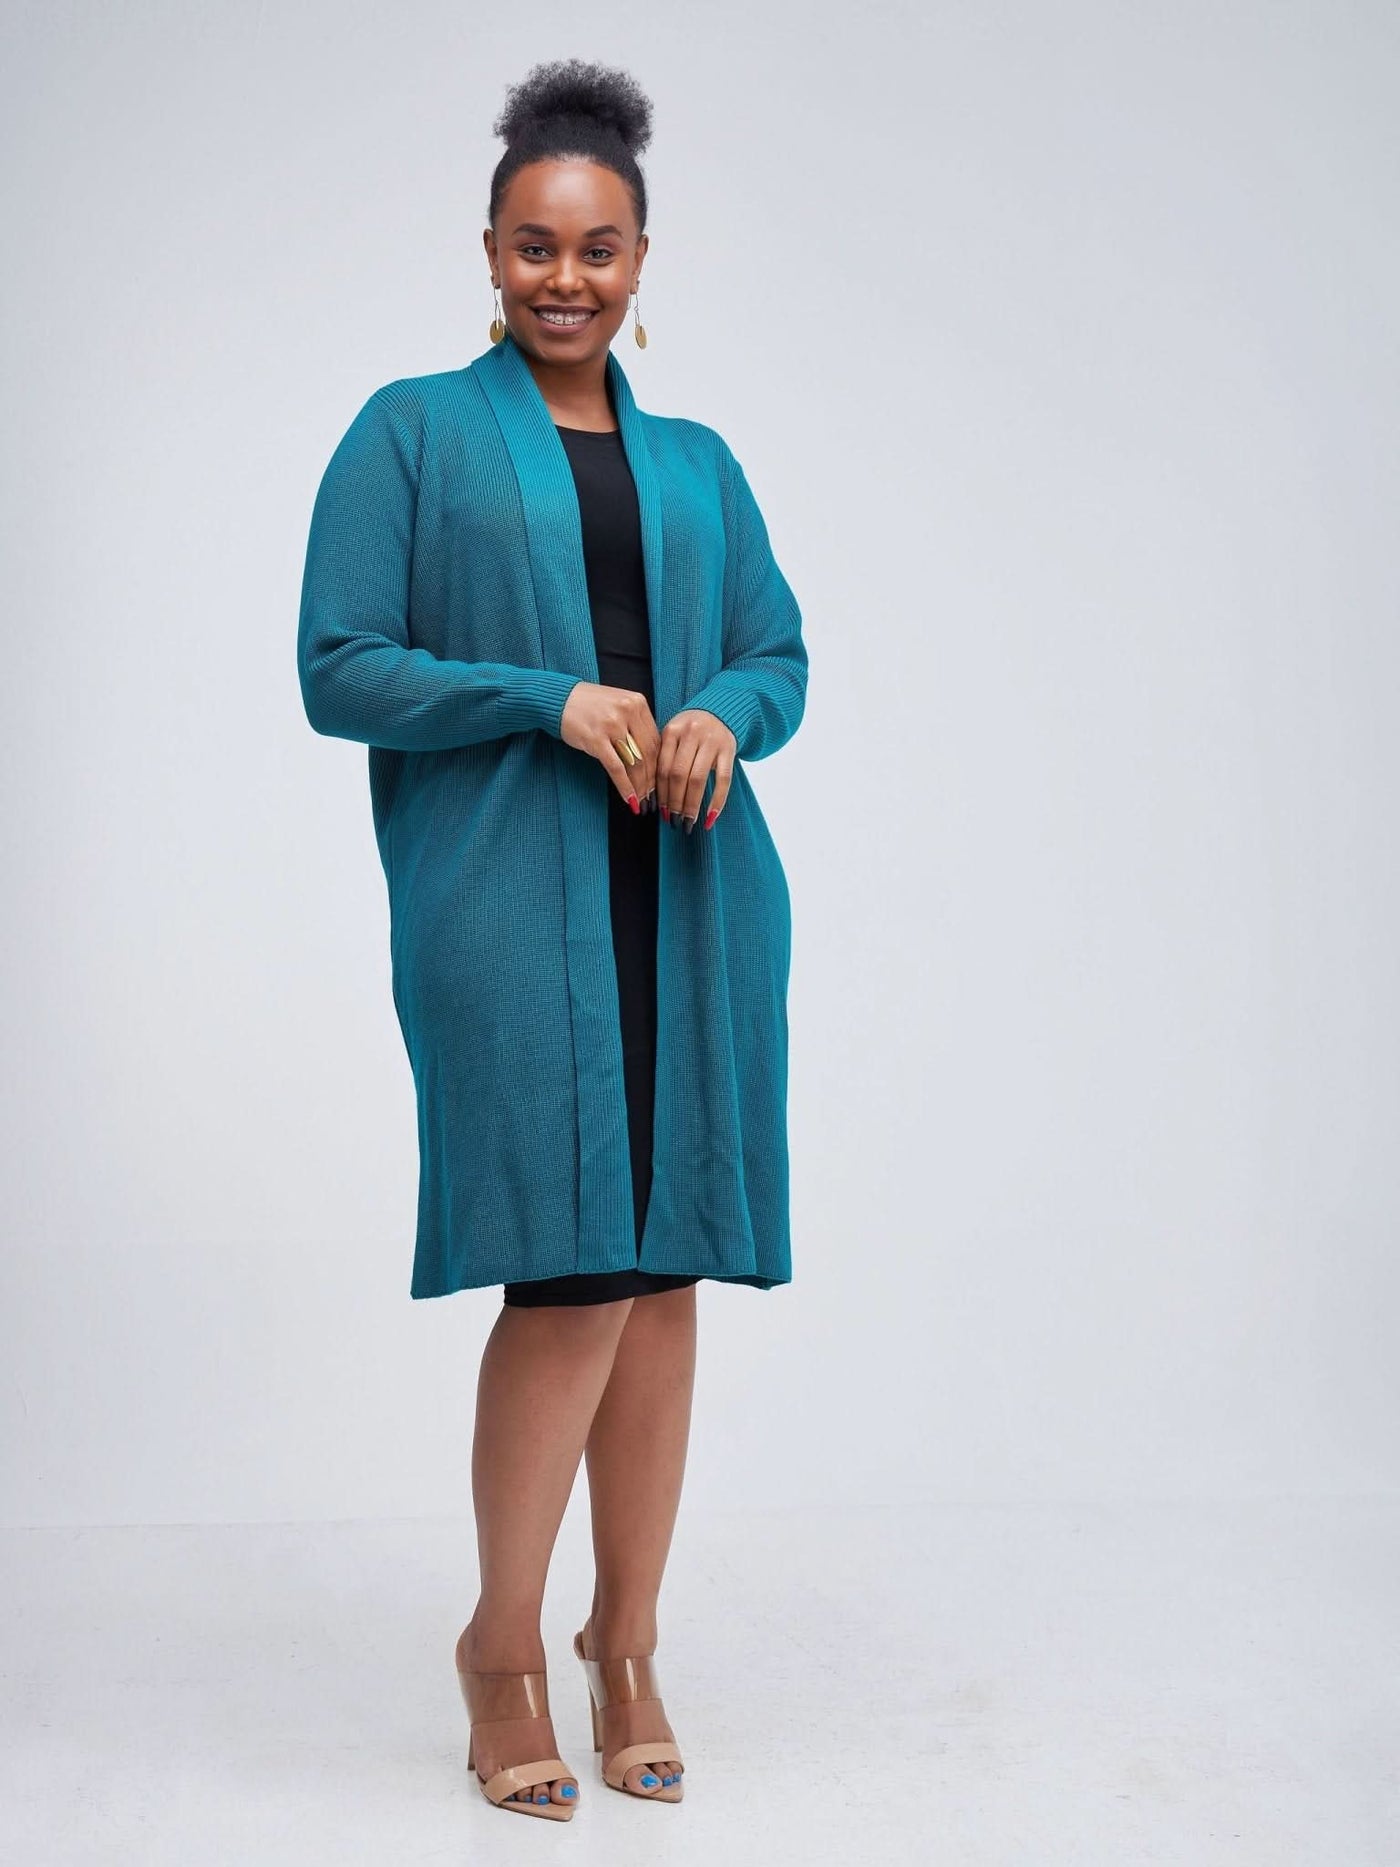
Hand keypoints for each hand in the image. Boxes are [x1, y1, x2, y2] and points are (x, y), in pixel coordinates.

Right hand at [559, 682, 658, 810]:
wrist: (559, 698)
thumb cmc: (590, 705)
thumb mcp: (619, 706)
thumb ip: (636, 725)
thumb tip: (651, 758)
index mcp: (638, 703)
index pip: (655, 740)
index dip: (659, 765)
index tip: (659, 781)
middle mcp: (628, 711)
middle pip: (648, 753)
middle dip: (651, 779)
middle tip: (652, 797)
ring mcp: (612, 724)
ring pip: (635, 762)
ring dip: (640, 786)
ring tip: (641, 801)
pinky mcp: (595, 738)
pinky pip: (616, 768)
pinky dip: (624, 786)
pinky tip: (629, 798)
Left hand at [656, 709, 735, 830]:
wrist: (720, 711)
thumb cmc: (691, 731)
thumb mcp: (674, 736)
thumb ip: (664, 758)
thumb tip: (654, 797)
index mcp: (672, 730)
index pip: (662, 768)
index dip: (660, 793)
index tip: (659, 812)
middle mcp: (691, 733)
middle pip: (678, 775)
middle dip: (674, 802)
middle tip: (673, 821)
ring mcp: (712, 741)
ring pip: (698, 779)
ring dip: (691, 804)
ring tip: (688, 821)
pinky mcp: (729, 749)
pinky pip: (724, 779)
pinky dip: (717, 801)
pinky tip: (710, 817)